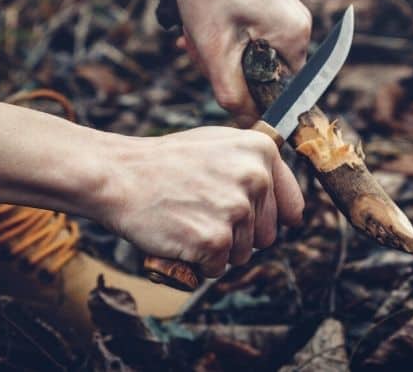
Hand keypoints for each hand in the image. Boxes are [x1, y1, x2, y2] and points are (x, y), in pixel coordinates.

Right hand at [102, 127, 303, 276]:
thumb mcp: (218, 144)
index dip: (267, 217)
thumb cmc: (165, 162)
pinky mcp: (214, 240)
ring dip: (217, 249)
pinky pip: (217, 268)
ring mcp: (235, 210)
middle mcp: (255, 178)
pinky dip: (197, 262)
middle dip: (238, 235)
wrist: (119, 175)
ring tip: (188, 220)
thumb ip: (255, 167)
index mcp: (261, 151)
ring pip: (243, 254)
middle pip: (267, 235)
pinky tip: (179, 236)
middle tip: (202, 213)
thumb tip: (293, 210)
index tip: (244, 216)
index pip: (291, 206)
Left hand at [169, 0, 311, 125]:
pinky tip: (197, 24)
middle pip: (264, 75)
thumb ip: (232, 93)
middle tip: (196, 51)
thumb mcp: (213, 48)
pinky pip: (248, 35)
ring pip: (251, 55)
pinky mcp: (268, 2)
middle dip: (226, 71)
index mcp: (294, 37)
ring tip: (192, 34)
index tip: (218, 85)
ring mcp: (285, 11)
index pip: (281, 94)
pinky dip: (221, 36)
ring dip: (218, 53)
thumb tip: (248, 126)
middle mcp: (299, 25)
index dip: (249, 100)